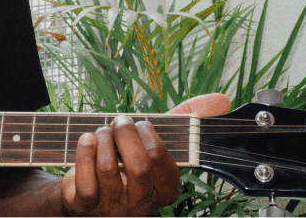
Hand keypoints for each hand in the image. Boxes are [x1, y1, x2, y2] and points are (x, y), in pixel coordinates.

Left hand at [57, 94, 230, 216]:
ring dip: (103, 139)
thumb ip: (183, 123)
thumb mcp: (153, 144)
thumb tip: (221, 99)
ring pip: (109, 169)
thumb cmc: (124, 163)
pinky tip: (86, 139)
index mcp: (163, 190)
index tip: (142, 123)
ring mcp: (113, 208)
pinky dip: (84, 153)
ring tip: (101, 130)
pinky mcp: (86, 207)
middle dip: (126, 133)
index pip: (164, 163)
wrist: (85, 194)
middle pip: (138, 165)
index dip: (150, 135)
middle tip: (119, 120)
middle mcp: (141, 203)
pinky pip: (86, 181)